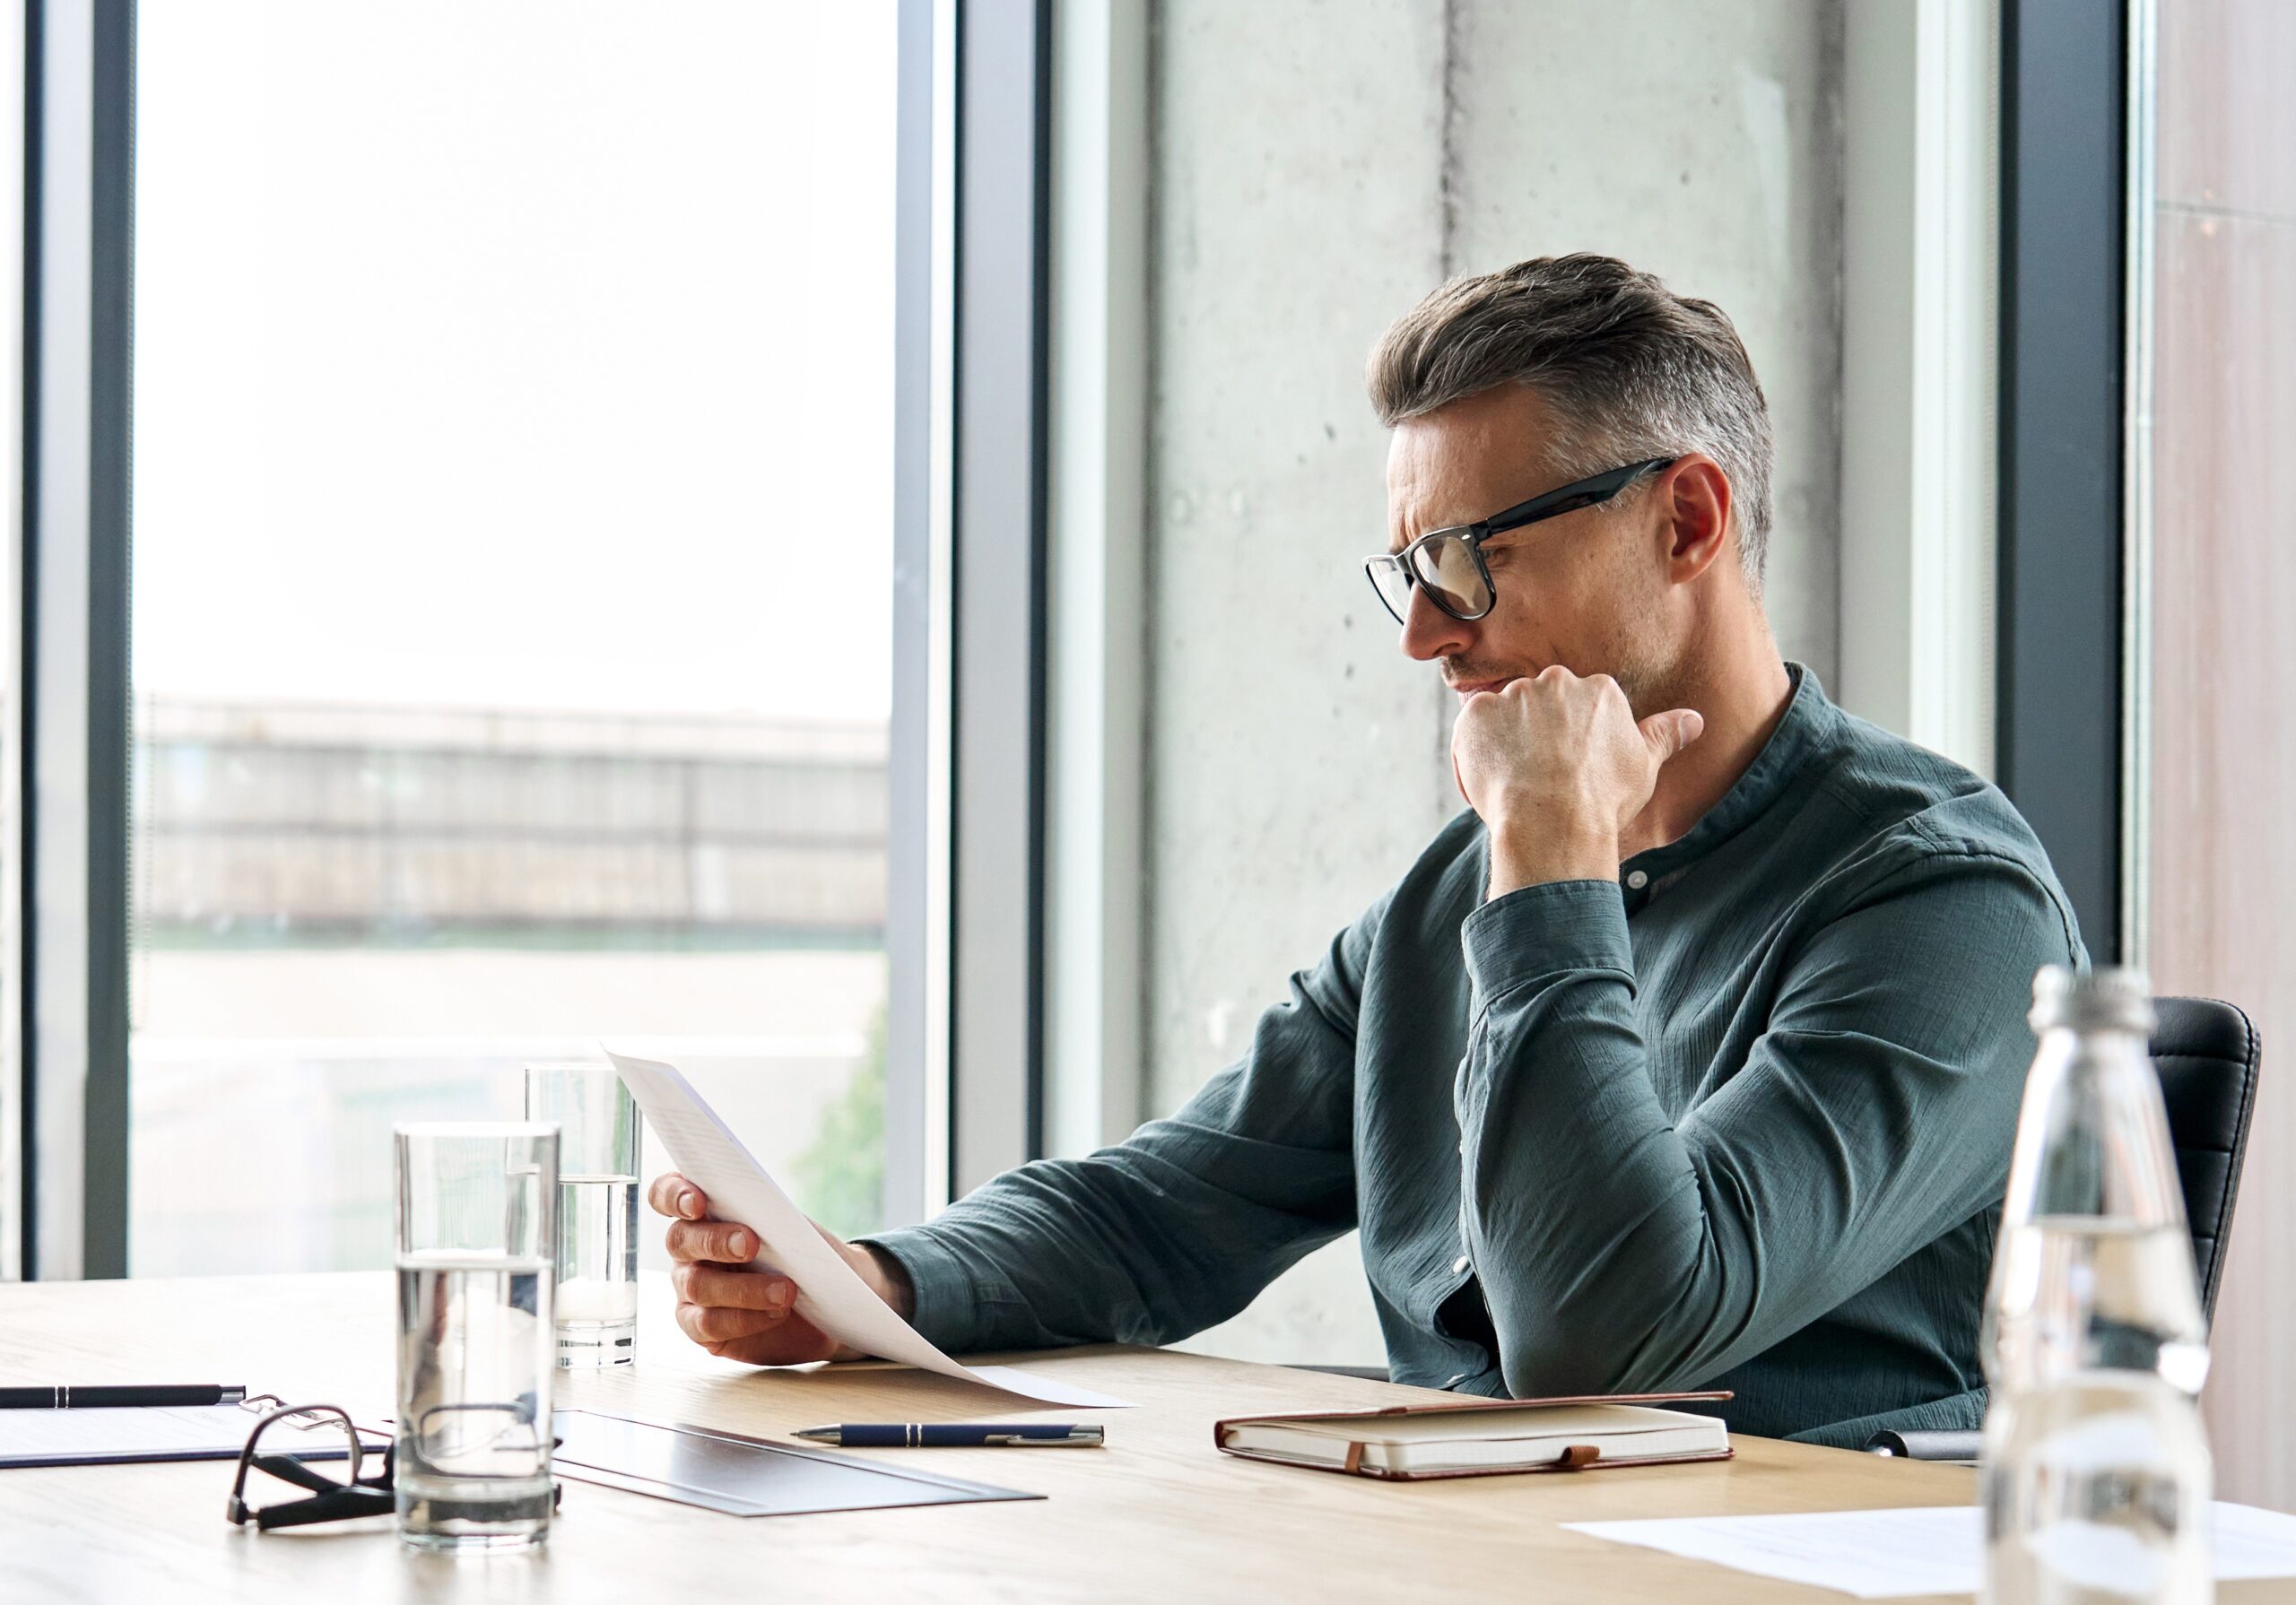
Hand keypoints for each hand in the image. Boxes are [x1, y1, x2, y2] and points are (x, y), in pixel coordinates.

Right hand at [647, 1172, 913, 1365]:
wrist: (825, 1303)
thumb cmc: (803, 1255)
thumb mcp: (795, 1229)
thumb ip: (773, 1215)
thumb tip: (767, 1210)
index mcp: (704, 1212)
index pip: (667, 1194)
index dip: (673, 1194)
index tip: (697, 1202)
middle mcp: (688, 1248)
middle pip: (680, 1240)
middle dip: (715, 1241)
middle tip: (750, 1244)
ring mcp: (688, 1287)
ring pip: (696, 1285)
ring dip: (743, 1288)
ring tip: (785, 1291)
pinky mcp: (699, 1326)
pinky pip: (708, 1324)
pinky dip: (745, 1318)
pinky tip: (774, 1315)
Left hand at [1451, 665, 1702, 895]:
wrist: (1554, 823)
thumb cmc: (1602, 799)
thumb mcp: (1644, 765)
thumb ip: (1664, 734)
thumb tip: (1694, 719)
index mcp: (1598, 689)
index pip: (1579, 705)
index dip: (1571, 740)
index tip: (1569, 766)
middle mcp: (1556, 682)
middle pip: (1541, 703)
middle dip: (1538, 733)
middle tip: (1541, 774)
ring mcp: (1514, 695)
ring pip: (1505, 713)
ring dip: (1506, 739)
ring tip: (1516, 779)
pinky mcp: (1478, 712)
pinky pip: (1472, 726)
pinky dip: (1477, 748)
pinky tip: (1494, 776)